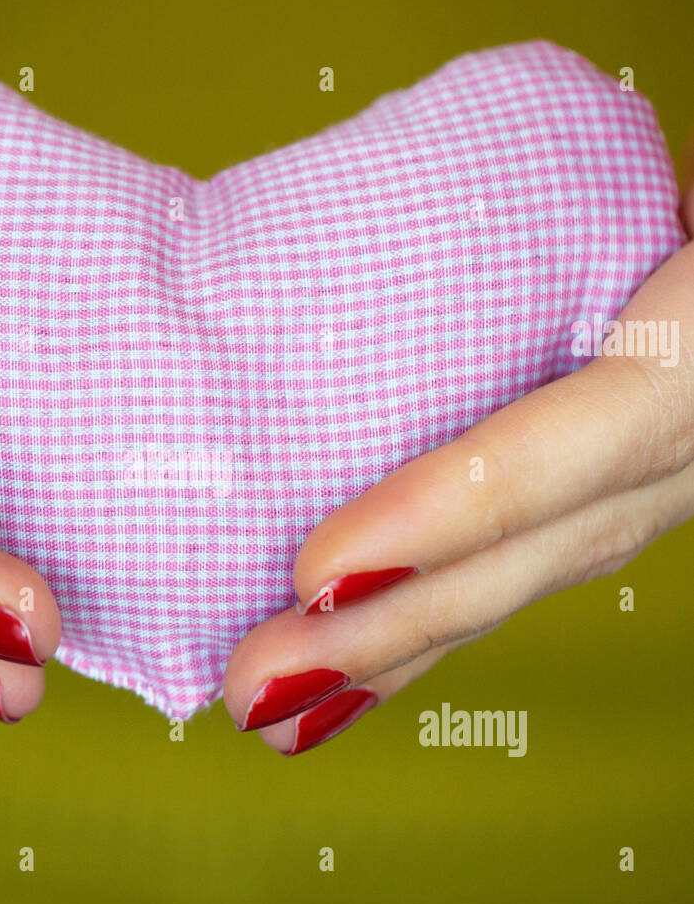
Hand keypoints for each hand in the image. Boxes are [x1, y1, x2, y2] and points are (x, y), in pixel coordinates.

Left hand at [224, 183, 693, 754]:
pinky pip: (523, 570)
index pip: (565, 453)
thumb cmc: (674, 207)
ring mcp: (656, 487)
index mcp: (691, 365)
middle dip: (382, 635)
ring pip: (516, 586)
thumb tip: (346, 195)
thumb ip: (544, 210)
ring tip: (278, 708)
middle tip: (253, 685)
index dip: (440, 520)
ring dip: (394, 656)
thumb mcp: (633, 201)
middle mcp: (679, 446)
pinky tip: (355, 666)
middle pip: (522, 559)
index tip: (316, 572)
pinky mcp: (620, 494)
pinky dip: (431, 622)